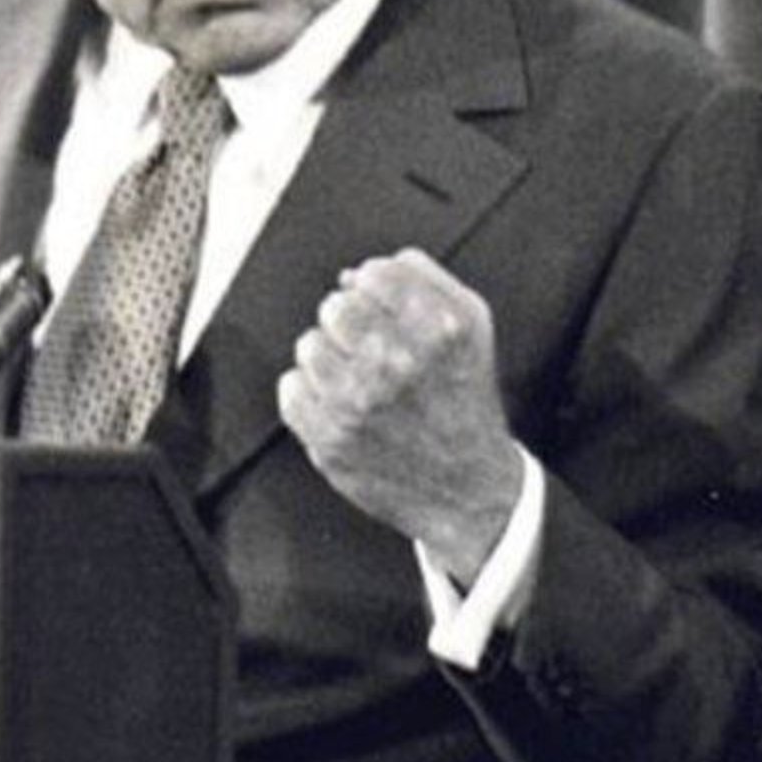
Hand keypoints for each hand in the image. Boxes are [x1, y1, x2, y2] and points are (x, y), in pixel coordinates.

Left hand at [277, 247, 523, 584]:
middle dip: (348, 322)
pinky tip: (341, 406)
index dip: (373, 290)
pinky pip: (291, 389)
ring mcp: (359, 404)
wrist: (469, 488)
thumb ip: (421, 278)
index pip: (372, 275)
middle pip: (334, 307)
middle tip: (368, 347)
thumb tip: (356, 272)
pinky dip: (310, 395)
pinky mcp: (330, 440)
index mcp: (438, 329)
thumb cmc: (464, 398)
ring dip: (327, 358)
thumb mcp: (471, 323)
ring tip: (357, 380)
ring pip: (308, 346)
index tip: (382, 311)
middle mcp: (397, 363)